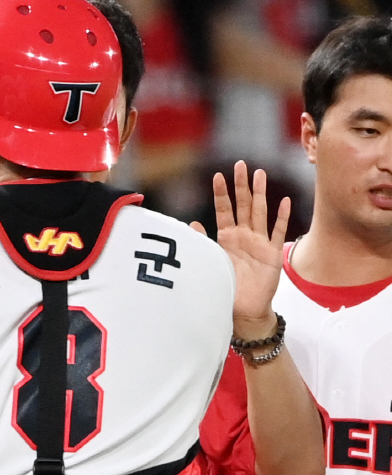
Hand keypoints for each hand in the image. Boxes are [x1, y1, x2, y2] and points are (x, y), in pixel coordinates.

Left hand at [193, 161, 289, 340]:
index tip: (217, 175)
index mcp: (226, 238)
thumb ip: (203, 243)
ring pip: (260, 212)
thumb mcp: (210, 263)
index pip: (224, 210)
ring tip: (260, 174)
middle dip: (241, 185)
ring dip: (260, 194)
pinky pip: (277, 232)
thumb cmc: (224, 287)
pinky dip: (281, 217)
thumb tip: (190, 224)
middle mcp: (243, 237)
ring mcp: (259, 243)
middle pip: (243, 205)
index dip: (221, 194)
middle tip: (241, 165)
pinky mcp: (272, 254)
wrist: (243, 309)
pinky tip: (284, 201)